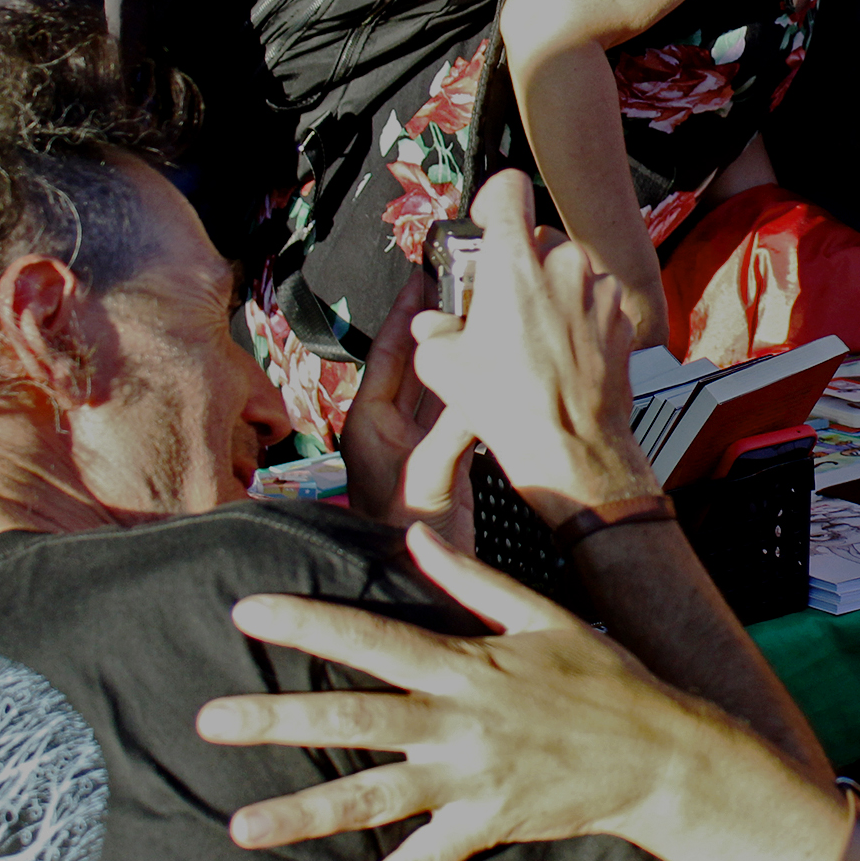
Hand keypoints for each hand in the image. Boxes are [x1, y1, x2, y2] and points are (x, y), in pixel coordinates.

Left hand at [199, 525, 757, 860]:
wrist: (661, 752)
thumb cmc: (605, 677)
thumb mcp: (543, 615)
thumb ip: (474, 582)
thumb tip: (417, 540)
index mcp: (468, 664)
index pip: (373, 638)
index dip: (308, 623)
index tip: (247, 612)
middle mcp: (459, 721)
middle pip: (353, 718)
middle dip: (277, 720)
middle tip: (208, 722)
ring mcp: (470, 778)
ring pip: (373, 797)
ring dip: (305, 814)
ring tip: (240, 828)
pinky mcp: (485, 824)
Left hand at [340, 269, 477, 548]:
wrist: (410, 581)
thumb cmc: (396, 538)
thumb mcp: (426, 480)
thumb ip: (452, 435)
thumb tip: (480, 394)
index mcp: (368, 425)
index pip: (384, 354)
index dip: (402, 315)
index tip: (418, 279)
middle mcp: (390, 429)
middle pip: (413, 364)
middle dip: (433, 327)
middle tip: (456, 289)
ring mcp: (417, 444)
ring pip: (439, 384)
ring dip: (457, 354)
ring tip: (478, 319)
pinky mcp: (443, 459)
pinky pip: (458, 410)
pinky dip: (473, 387)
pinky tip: (491, 369)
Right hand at [409, 167, 659, 519]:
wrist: (570, 445)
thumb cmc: (514, 407)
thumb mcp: (442, 364)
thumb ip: (432, 327)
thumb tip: (432, 324)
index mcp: (515, 262)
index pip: (508, 188)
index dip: (492, 201)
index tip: (485, 222)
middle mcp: (564, 264)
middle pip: (536, 239)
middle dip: (517, 265)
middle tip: (499, 302)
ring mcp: (598, 288)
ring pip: (568, 270)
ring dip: (550, 291)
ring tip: (531, 335)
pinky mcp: (621, 314)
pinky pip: (593, 298)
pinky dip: (577, 313)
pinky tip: (559, 348)